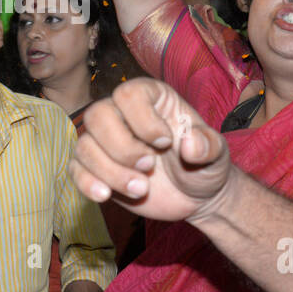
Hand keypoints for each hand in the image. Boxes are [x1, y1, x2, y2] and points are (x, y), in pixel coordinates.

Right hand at [70, 77, 231, 222]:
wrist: (195, 197)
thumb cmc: (205, 167)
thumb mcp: (217, 155)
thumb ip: (209, 145)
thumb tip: (190, 144)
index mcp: (151, 99)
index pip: (128, 94)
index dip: (142, 120)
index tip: (165, 143)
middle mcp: (123, 115)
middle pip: (98, 115)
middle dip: (122, 148)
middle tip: (149, 166)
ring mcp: (106, 142)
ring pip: (85, 145)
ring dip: (111, 172)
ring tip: (141, 189)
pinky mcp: (96, 168)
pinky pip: (75, 169)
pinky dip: (87, 183)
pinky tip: (106, 196)